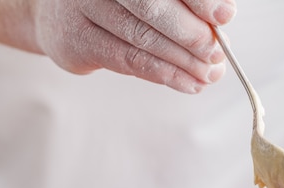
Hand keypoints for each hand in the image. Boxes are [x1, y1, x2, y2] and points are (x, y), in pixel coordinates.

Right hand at [33, 0, 235, 92]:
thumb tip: (220, 22)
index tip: (224, 15)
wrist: (59, 17)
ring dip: (183, 62)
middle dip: (192, 34)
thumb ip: (181, 4)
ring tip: (208, 75)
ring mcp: (82, 7)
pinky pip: (129, 61)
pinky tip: (188, 83)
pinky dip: (164, 74)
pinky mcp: (76, 40)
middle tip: (216, 53)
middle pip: (152, 7)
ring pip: (142, 39)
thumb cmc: (116, 4)